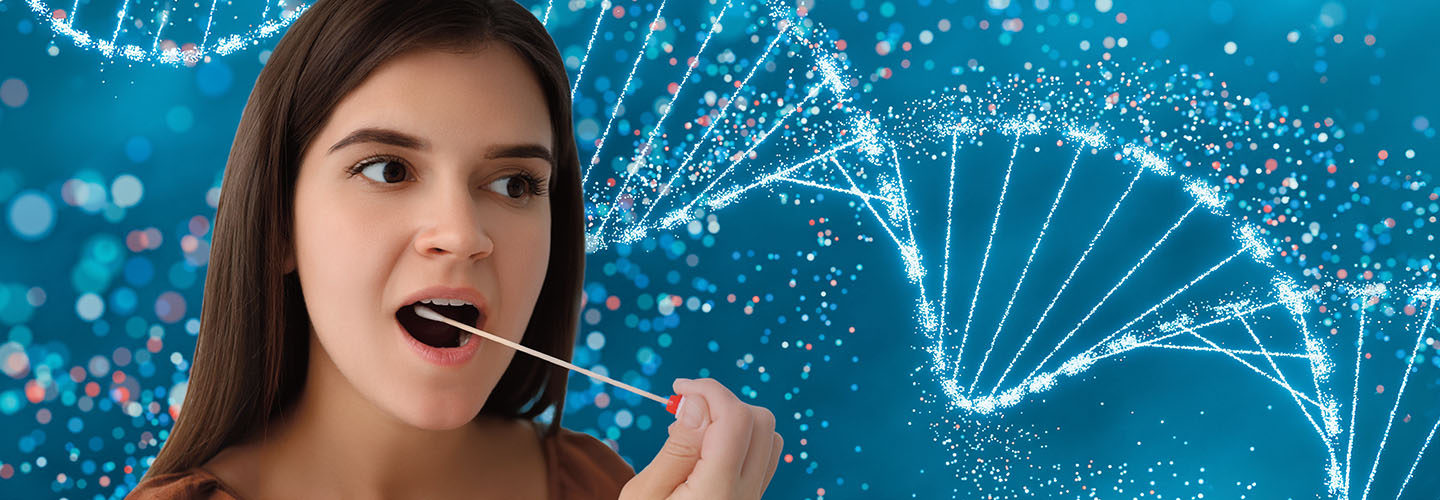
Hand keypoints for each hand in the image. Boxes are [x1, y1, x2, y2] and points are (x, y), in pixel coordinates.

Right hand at [619, 378, 782, 499]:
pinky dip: (740, 438)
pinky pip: (763, 457)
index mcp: (716, 495)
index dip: (710, 391)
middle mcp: (745, 497)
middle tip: (684, 409)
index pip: (736, 421)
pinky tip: (706, 448)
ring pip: (769, 438)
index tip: (679, 388)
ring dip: (736, 419)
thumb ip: (675, 450)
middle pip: (762, 422)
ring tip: (694, 429)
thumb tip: (699, 405)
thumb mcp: (642, 496)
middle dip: (724, 402)